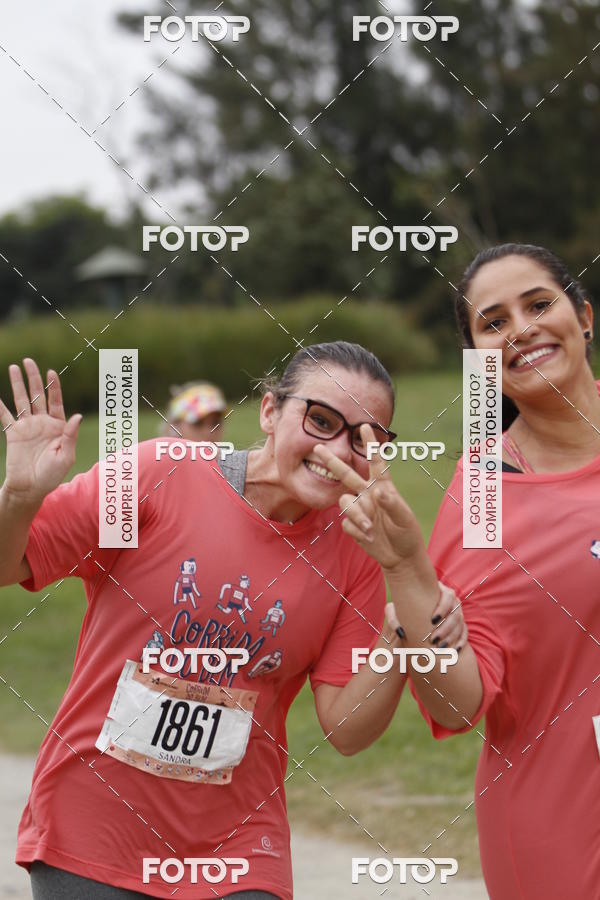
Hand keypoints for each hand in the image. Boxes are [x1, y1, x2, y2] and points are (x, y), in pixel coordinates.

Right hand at [0, 359, 81, 503]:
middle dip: (34, 378)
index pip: (56, 402)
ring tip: (14, 367)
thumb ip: (70, 435)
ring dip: (17, 384)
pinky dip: (0, 406)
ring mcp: (27, 427)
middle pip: (37, 395)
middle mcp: (42, 423)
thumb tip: (78, 415)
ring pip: (21, 400)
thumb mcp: (66, 456)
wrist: (31, 488)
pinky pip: (5, 417)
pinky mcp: (13, 434)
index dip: (54, 387)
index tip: (52, 372)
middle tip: (29, 361)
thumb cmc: (52, 475)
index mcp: (58, 426)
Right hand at [312, 423, 423, 572]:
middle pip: (346, 475)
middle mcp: (368, 494)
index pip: (375, 462)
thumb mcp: (404, 518)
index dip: (370, 445)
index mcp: (383, 487)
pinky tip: (369, 537)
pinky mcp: (352, 524)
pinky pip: (347, 523)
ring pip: (345, 502)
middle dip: (332, 462)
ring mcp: (359, 509)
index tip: (365, 426)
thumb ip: (392, 504)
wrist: (400, 556)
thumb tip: (378, 491)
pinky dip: (358, 530)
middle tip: (317, 448)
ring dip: (357, 515)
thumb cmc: (406, 533)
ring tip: (371, 528)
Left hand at [385, 582, 467, 650]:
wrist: (410, 615)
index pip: (448, 595)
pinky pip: (464, 632)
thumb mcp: (396, 611)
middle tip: (434, 639)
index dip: (443, 607)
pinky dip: (461, 641)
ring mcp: (457, 611)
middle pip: (456, 612)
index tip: (433, 620)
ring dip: (452, 636)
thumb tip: (401, 632)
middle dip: (446, 627)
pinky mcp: (459, 624)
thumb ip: (394, 618)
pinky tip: (455, 650)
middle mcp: (451, 600)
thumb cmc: (402, 610)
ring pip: (460, 623)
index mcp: (439, 590)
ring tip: (441, 647)